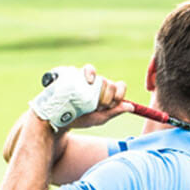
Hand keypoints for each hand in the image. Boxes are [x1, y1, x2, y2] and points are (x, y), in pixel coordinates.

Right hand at [3, 65, 130, 159]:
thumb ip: (114, 112)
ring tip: (88, 99)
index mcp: (104, 92)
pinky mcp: (72, 74)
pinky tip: (87, 81)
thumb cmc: (79, 119)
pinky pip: (84, 69)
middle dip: (105, 96)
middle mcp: (95, 82)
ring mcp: (83, 77)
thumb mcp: (98, 119)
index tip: (114, 102)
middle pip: (108, 82)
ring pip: (97, 75)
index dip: (119, 92)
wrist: (57, 120)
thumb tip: (131, 107)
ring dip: (96, 88)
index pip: (118, 86)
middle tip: (96, 107)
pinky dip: (88, 74)